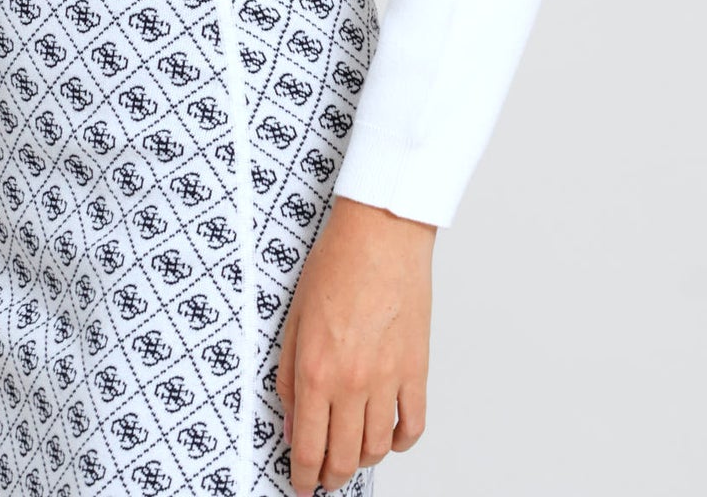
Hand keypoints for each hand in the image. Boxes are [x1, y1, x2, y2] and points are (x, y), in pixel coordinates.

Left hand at [276, 196, 434, 493]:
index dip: (303, 475)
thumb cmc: (336, 265)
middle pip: (343, 457)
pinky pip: (413, 425)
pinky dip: (402, 442)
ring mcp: (388, 379)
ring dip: (363, 461)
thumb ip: (289, 379)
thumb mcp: (294, 320)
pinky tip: (390, 437)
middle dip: (331, 476)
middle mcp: (352, 383)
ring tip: (352, 455)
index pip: (308, 447)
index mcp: (316, 371)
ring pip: (378, 448)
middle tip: (324, 477)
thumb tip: (292, 426)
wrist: (380, 234)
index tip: (301, 484)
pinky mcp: (416, 369)